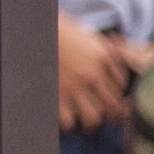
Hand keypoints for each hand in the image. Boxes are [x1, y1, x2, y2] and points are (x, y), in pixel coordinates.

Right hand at [59, 15, 142, 133]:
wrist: (32, 31)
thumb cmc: (58, 31)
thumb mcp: (86, 34)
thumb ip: (103, 49)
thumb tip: (118, 62)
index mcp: (103, 57)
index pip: (121, 84)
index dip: (115, 92)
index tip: (106, 93)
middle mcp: (92, 74)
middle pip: (112, 105)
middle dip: (109, 113)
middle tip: (103, 115)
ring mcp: (73, 86)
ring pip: (93, 118)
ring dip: (90, 122)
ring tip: (85, 121)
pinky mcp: (55, 96)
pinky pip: (68, 122)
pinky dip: (67, 123)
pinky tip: (65, 116)